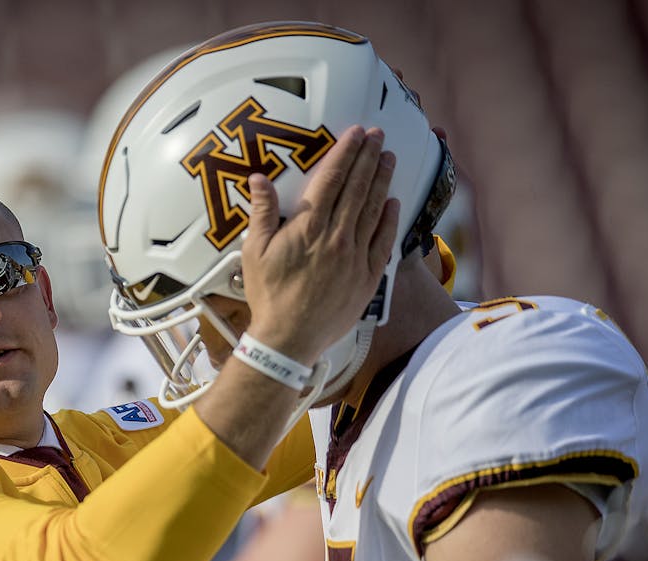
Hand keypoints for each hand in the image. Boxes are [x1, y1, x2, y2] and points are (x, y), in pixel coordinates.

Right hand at [240, 125, 398, 363]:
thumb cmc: (268, 297)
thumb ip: (262, 212)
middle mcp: (336, 237)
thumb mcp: (254, 252)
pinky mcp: (367, 278)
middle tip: (378, 135)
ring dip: (382, 181)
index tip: (356, 133)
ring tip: (389, 158)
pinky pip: (383, 242)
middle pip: (357, 188)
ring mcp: (355, 257)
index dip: (346, 153)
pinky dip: (390, 220)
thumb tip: (259, 178)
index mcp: (308, 228)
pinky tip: (393, 203)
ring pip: (373, 210)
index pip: (332, 179)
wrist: (288, 340)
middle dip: (369, 158)